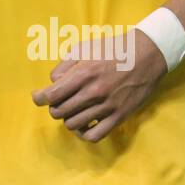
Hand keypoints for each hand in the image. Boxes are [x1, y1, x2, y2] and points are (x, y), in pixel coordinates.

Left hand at [31, 29, 166, 141]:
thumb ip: (64, 66)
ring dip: (68, 118)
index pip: (51, 95)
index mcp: (83, 74)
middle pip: (59, 112)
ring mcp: (107, 107)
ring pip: (73, 124)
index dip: (39, 98)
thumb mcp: (84, 48)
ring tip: (72, 110)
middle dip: (54, 107)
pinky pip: (94, 135)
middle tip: (58, 101)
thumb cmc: (112, 50)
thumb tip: (53, 83)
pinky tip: (83, 125)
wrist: (146, 56)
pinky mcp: (119, 117)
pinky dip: (83, 133)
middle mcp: (93, 92)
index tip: (38, 97)